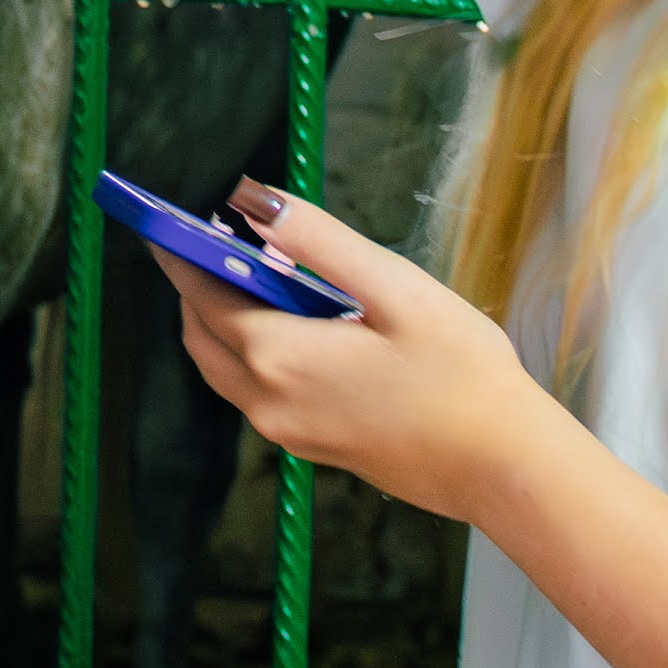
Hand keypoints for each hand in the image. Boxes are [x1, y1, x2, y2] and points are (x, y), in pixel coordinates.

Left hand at [155, 183, 538, 526]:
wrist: (502, 466)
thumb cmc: (462, 374)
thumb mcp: (395, 288)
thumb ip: (320, 241)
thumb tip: (256, 200)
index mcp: (280, 356)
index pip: (202, 294)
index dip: (180, 253)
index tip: (165, 221)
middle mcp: (268, 401)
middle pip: (201, 335)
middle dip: (198, 286)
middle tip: (217, 240)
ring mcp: (287, 431)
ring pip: (225, 367)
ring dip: (225, 321)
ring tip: (260, 274)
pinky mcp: (310, 446)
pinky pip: (256, 392)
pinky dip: (254, 352)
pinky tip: (299, 324)